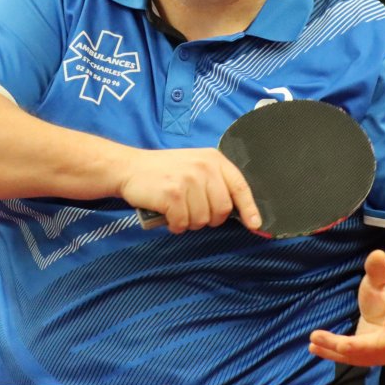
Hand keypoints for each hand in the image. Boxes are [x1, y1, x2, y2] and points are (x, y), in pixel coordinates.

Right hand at [120, 148, 260, 233]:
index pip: (239, 186)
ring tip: (176, 209)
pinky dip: (175, 225)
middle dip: (209, 219)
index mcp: (213, 159)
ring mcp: (188, 180)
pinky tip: (167, 215)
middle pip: (222, 209)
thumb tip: (238, 212)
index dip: (249, 208)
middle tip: (192, 211)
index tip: (255, 225)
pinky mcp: (173, 194)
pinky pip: (183, 223)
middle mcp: (203, 168)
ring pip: (202, 220)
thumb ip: (215, 183)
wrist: (130, 168)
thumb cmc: (164, 171)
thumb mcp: (194, 166)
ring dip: (188, 222)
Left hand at [308, 249, 384, 366]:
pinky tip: (315, 348)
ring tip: (313, 344)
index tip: (345, 344)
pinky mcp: (370, 355)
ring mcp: (383, 352)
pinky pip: (353, 358)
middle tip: (318, 338)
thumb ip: (378, 269)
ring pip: (359, 358)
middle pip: (371, 350)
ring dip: (334, 353)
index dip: (370, 344)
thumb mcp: (384, 277)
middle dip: (344, 347)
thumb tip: (377, 254)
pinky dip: (333, 355)